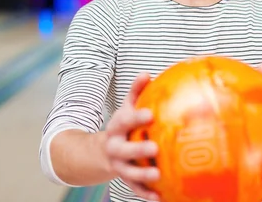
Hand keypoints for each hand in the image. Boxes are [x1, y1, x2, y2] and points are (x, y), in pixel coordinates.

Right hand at [102, 72, 160, 200]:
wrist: (100, 152)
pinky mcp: (125, 180)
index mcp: (116, 128)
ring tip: (158, 176)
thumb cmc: (123, 126)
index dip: (136, 118)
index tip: (150, 114)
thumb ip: (136, 91)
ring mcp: (119, 166)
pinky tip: (161, 198)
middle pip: (124, 150)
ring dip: (143, 177)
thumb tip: (147, 72)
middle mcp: (115, 147)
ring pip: (129, 173)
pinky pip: (135, 190)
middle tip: (155, 148)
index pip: (125, 121)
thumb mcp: (126, 108)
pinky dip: (146, 195)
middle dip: (138, 150)